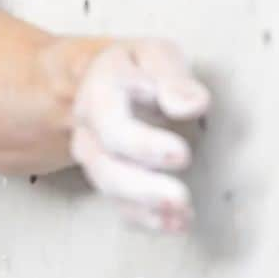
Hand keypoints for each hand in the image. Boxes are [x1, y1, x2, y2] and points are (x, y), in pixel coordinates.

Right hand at [69, 39, 210, 232]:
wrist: (93, 76)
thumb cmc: (135, 68)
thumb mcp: (155, 54)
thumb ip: (172, 75)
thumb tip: (189, 104)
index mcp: (100, 86)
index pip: (110, 120)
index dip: (142, 144)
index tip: (181, 155)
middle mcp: (88, 122)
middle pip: (103, 161)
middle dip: (141, 186)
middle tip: (180, 197)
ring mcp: (92, 148)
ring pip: (106, 184)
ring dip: (144, 205)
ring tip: (182, 213)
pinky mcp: (104, 172)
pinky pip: (115, 202)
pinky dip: (144, 217)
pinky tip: (173, 222)